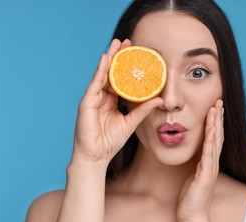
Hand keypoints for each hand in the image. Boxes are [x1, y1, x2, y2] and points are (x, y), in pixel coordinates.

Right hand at [70, 39, 163, 165]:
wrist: (96, 156)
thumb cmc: (111, 141)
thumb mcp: (131, 122)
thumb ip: (143, 110)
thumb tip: (159, 99)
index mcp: (112, 101)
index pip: (120, 79)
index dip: (127, 67)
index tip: (137, 54)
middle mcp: (102, 97)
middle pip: (111, 72)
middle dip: (119, 57)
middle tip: (127, 42)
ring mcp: (93, 98)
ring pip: (102, 74)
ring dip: (110, 58)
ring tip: (117, 43)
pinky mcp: (86, 102)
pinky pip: (94, 83)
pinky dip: (100, 71)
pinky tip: (106, 59)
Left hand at [177, 99, 223, 221]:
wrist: (192, 216)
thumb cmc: (191, 197)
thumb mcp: (192, 176)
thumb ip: (195, 164)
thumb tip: (194, 155)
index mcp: (208, 162)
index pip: (214, 138)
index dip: (215, 122)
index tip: (215, 107)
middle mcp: (212, 163)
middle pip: (217, 136)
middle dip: (218, 118)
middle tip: (219, 101)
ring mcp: (211, 169)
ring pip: (215, 142)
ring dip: (216, 124)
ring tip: (217, 109)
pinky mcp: (206, 175)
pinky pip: (209, 155)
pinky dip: (211, 141)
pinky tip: (212, 130)